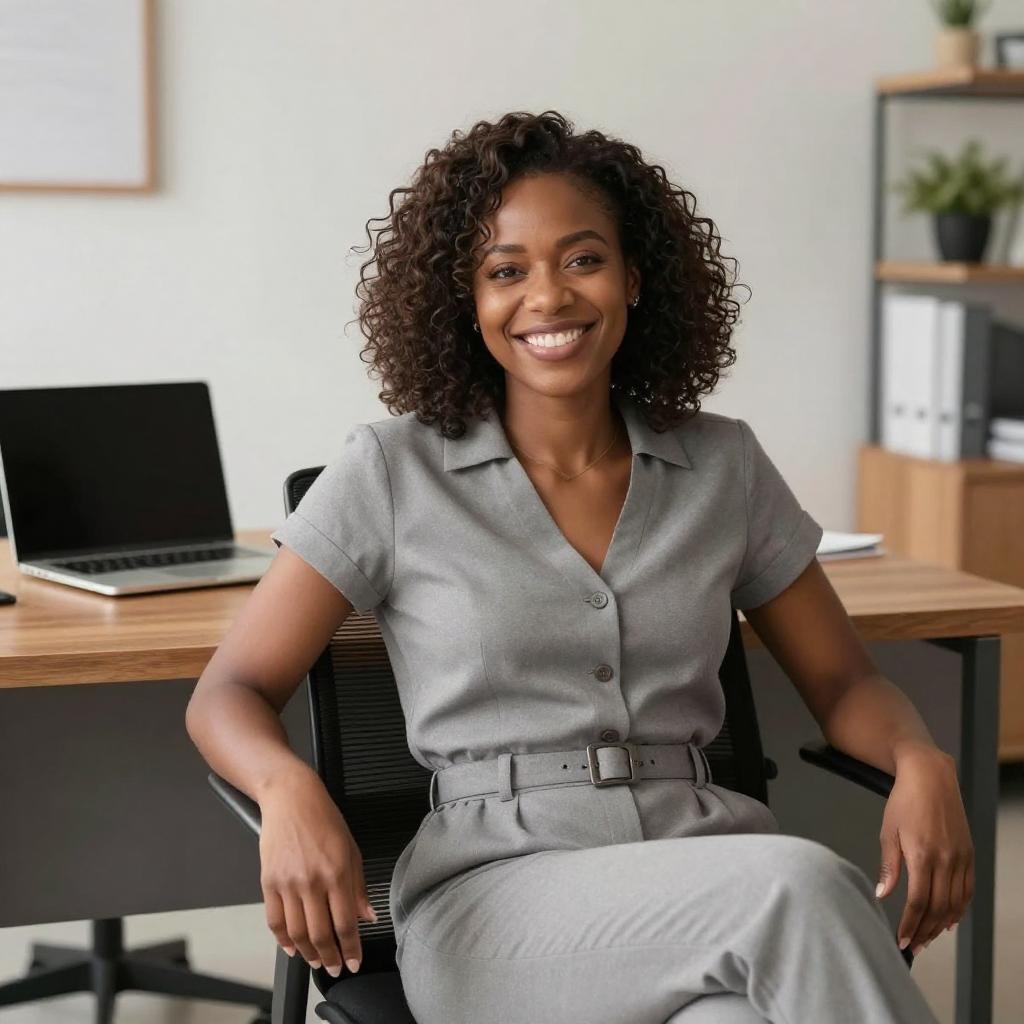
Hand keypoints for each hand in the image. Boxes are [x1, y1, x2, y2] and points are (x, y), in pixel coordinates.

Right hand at [258, 768, 376, 976]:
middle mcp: (312, 881)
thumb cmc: (324, 818)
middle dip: (329, 958)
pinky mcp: (268, 881)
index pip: (346, 923)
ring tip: (316, 961)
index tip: (354, 962)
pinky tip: (292, 947)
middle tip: (335, 968)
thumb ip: (359, 886)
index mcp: (337, 872)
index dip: (351, 949)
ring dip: (307, 954)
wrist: (291, 797)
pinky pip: (274, 920)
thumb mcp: (352, 848)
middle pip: (320, 934)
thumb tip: (368, 916)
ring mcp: (288, 882)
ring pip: (296, 933)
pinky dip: (282, 940)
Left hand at [874, 748, 973, 955]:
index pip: (918, 902)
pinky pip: (967, 890)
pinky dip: (959, 908)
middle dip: (925, 931)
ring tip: (928, 938)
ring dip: (941, 925)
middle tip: (914, 946)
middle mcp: (946, 861)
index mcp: (922, 856)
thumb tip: (883, 894)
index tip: (901, 940)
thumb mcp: (888, 831)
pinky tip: (949, 919)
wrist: (931, 777)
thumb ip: (889, 866)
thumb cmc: (903, 802)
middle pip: (938, 908)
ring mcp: (960, 858)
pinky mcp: (969, 854)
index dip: (910, 925)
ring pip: (955, 903)